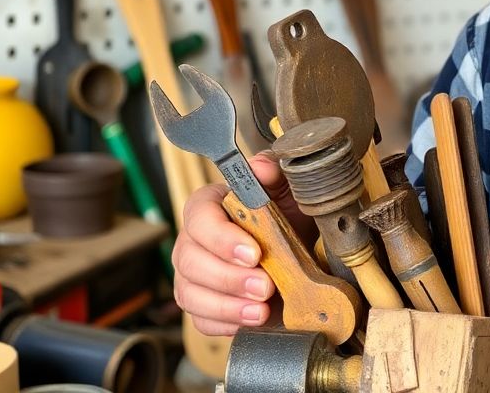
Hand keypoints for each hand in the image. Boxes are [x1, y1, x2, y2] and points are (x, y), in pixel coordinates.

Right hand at [171, 152, 314, 334]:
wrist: (299, 255)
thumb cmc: (286, 219)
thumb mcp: (287, 192)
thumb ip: (273, 175)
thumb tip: (261, 166)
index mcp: (209, 208)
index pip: (198, 217)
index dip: (222, 237)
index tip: (254, 253)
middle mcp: (193, 241)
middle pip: (189, 261)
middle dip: (228, 277)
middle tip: (265, 285)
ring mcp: (194, 276)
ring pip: (190, 293)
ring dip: (227, 305)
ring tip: (261, 309)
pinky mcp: (203, 305)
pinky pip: (200, 320)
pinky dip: (226, 323)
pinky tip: (250, 321)